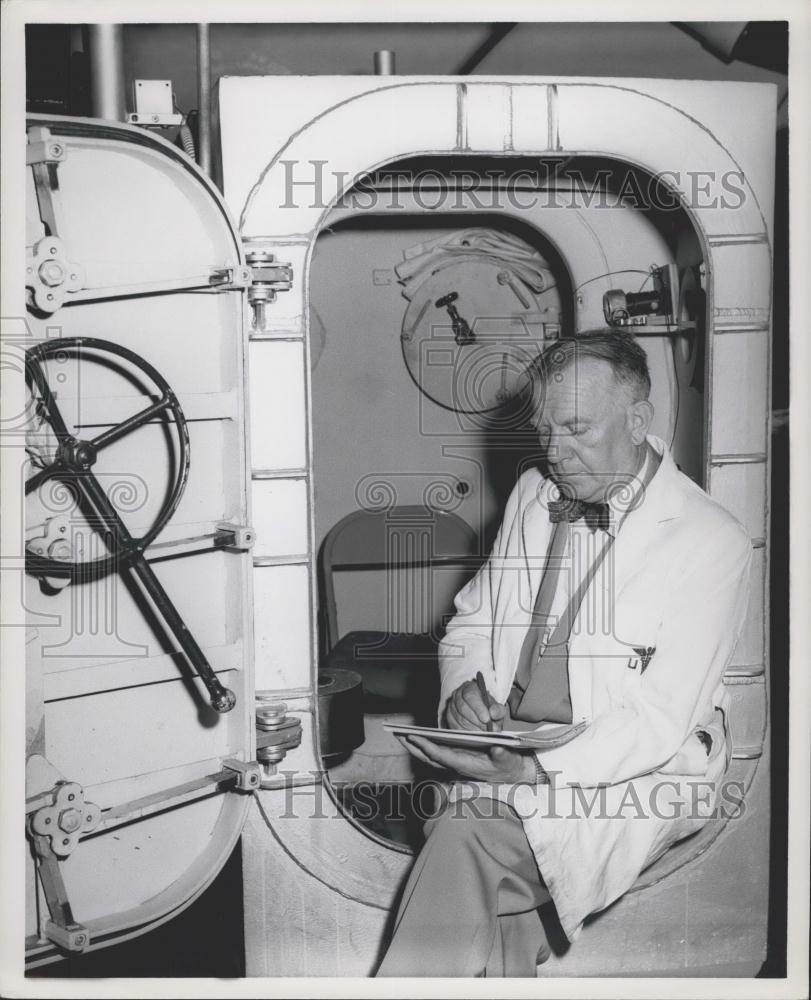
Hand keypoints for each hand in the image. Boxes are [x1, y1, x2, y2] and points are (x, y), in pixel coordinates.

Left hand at [400, 735, 536, 783]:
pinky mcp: (456, 761)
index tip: (414, 737)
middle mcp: (456, 766)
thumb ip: (502, 754)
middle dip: (413, 747)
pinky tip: (417, 738)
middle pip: (429, 757)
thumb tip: (497, 748)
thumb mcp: (508, 759)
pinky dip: (424, 747)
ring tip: (401, 734)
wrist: (511, 774)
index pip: (441, 755)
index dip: (427, 746)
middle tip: (397, 734)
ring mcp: (454, 764)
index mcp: (465, 764)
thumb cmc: (508, 765)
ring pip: (430, 757)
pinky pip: (435, 755)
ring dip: (415, 747)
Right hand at [444, 679, 507, 731]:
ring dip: (473, 728)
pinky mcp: (449, 719)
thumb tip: (493, 713)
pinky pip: (455, 728)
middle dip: (476, 721)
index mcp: (469, 687)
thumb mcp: (497, 708)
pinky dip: (467, 733)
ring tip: (484, 734)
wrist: (482, 715)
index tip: (487, 719)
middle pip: (463, 707)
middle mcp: (457, 695)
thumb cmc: (489, 709)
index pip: (470, 695)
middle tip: (488, 730)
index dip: (478, 708)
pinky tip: (476, 735)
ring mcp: (451, 707)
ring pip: (459, 719)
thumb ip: (498, 709)